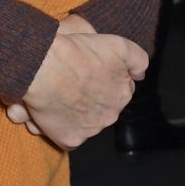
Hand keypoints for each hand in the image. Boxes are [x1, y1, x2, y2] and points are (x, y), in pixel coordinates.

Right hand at [17, 16, 147, 148]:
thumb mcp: (118, 46)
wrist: (44, 66)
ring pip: (86, 124)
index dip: (103, 81)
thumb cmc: (78, 52)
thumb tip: (140, 76)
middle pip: (103, 109)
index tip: (88, 74)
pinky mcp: (71, 140)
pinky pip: (68, 138)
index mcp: (124, 93)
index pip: (118, 90)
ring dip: (77, 114)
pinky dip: (62, 129)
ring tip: (59, 97)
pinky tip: (53, 114)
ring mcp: (91, 130)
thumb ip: (138, 61)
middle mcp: (111, 115)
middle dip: (92, 100)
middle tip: (72, 85)